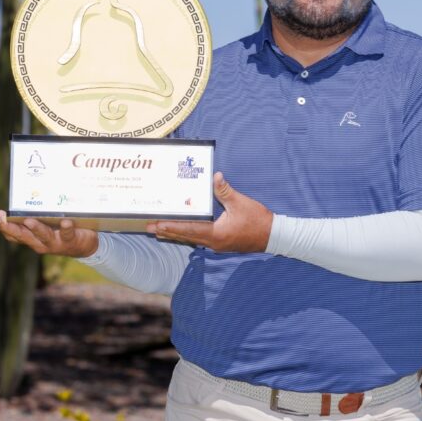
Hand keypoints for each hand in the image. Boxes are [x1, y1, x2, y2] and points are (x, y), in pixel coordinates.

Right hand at [0, 211, 98, 257]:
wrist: (84, 246)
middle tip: (3, 218)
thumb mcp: (47, 222)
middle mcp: (40, 242)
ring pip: (44, 236)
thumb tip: (31, 190)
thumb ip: (38, 213)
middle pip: (23, 236)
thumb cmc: (61, 230)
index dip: (4, 226)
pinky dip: (66, 228)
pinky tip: (66, 221)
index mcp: (32, 237)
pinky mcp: (70, 241)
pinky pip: (67, 234)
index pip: (13, 234)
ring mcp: (55, 243)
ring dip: (36, 228)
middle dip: (12, 227)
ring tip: (29, 220)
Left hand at [147, 172, 271, 252]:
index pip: (188, 230)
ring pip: (190, 239)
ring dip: (174, 234)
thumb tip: (215, 176)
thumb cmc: (258, 221)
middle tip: (149, 226)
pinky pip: (198, 238)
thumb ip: (225, 191)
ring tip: (158, 230)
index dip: (171, 226)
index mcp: (215, 234)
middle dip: (167, 231)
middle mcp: (212, 242)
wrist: (273, 236)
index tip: (157, 224)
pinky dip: (186, 234)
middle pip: (185, 236)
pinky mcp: (220, 242)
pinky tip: (180, 231)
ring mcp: (216, 244)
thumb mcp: (241, 203)